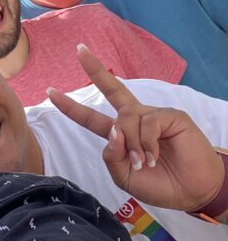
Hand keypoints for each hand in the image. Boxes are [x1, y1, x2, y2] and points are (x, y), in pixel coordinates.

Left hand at [47, 44, 224, 211]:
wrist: (190, 192)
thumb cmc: (158, 184)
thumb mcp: (124, 176)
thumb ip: (111, 156)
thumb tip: (113, 129)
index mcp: (120, 134)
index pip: (91, 118)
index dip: (71, 107)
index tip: (50, 92)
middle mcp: (135, 119)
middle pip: (112, 89)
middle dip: (95, 69)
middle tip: (79, 49)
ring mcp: (153, 115)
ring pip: (126, 118)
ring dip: (131, 145)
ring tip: (143, 162)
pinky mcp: (171, 116)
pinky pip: (147, 123)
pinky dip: (147, 143)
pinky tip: (154, 156)